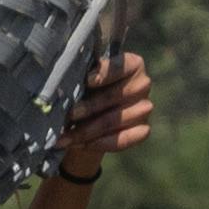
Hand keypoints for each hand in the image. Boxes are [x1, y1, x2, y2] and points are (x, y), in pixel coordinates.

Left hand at [53, 50, 152, 182]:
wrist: (90, 115)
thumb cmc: (85, 89)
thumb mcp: (82, 78)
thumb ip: (81, 75)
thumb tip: (66, 78)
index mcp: (132, 64)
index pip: (120, 67)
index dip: (103, 74)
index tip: (86, 80)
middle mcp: (142, 84)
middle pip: (113, 96)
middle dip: (87, 107)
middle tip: (67, 115)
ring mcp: (144, 108)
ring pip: (113, 120)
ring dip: (86, 130)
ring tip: (63, 136)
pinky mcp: (143, 129)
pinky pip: (123, 139)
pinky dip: (99, 143)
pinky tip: (80, 144)